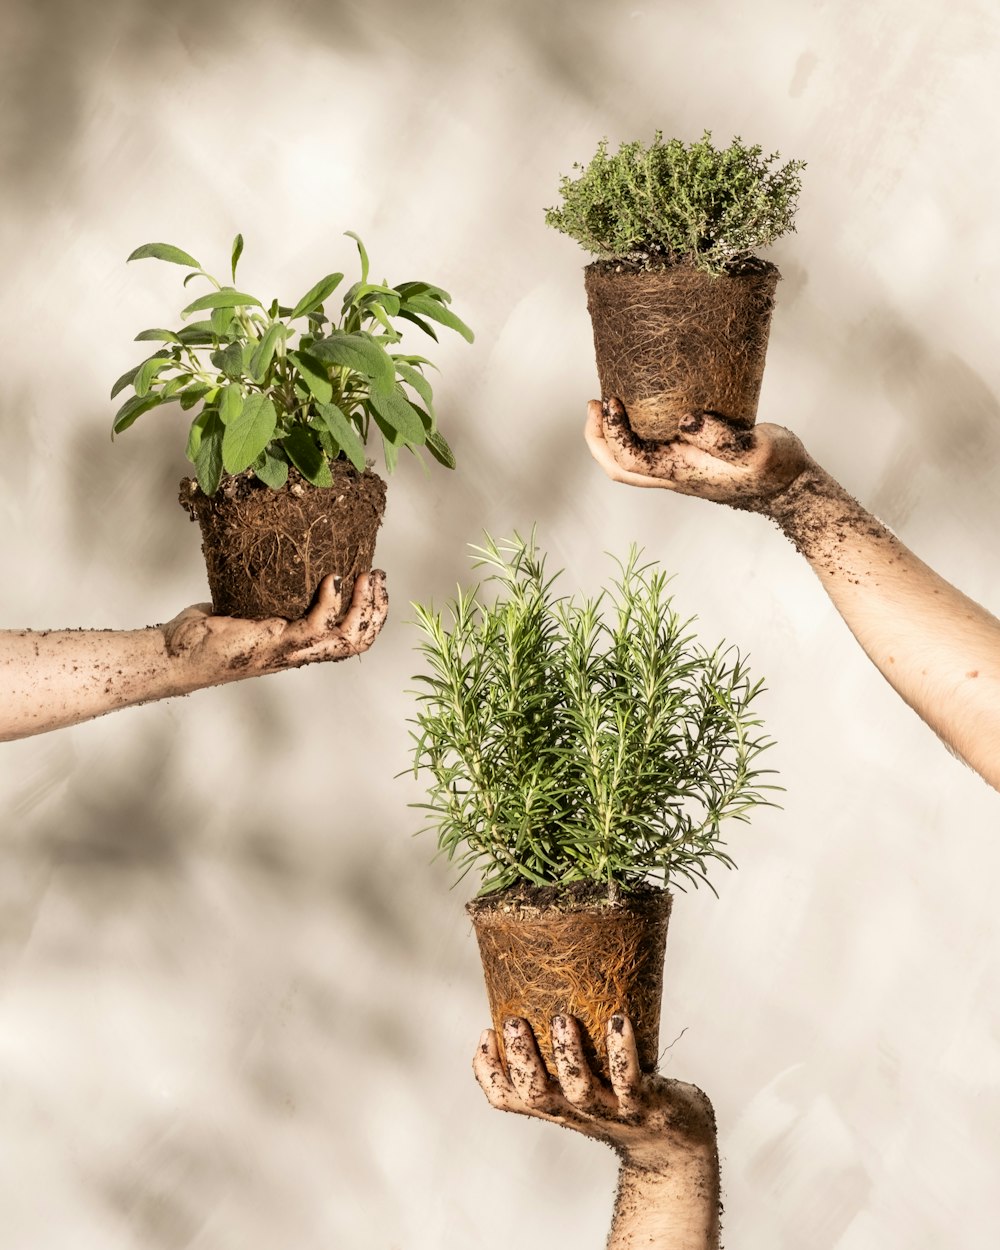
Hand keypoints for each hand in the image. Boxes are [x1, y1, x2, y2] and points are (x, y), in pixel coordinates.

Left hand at [163, 569, 388, 680]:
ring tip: (367, 575)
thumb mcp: (244, 606)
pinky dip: (330, 602)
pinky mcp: (272, 644)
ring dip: (363, 606)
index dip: (371, 614)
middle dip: (376, 609)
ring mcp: (287, 652)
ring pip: (345, 639)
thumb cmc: (200, 635)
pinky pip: (315, 626)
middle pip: (357, 642)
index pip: (349, 639)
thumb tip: (272, 558)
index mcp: (296, 646)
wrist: (172, 654)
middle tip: (379, 577)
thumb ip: (263, 592)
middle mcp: (297, 653)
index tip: (374, 582)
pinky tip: (332, 578)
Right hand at [473, 1014, 715, 1173]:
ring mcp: (610, 1111)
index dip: (487, 1070)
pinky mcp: (644, 1106)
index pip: (506, 1098)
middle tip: (512, 1021)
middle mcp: (575, 1112)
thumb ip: (559, 1053)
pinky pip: (630, 1080)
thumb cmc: (620, 1100)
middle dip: (520, 1058)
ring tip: (562, 1018)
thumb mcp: (583, 1081)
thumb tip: (536, 993)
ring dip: (567, 1054)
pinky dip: (623, 1051)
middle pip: (535, 1095)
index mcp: (554, 1104)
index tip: (487, 1031)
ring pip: (579, 1089)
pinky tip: (618, 1019)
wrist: (673, 1143)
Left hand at [585, 397, 811, 512]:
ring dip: (608, 439)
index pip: (631, 458)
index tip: (612, 401)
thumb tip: (685, 420)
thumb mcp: (756, 447)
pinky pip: (644, 454)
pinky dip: (629, 436)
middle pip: (617, 468)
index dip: (614, 431)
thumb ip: (722, 436)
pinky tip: (638, 411)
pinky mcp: (686, 464)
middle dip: (598, 438)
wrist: (789, 488)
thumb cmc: (776, 468)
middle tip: (594, 404)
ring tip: (605, 405)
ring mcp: (677, 473)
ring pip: (627, 465)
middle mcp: (673, 476)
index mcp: (683, 472)